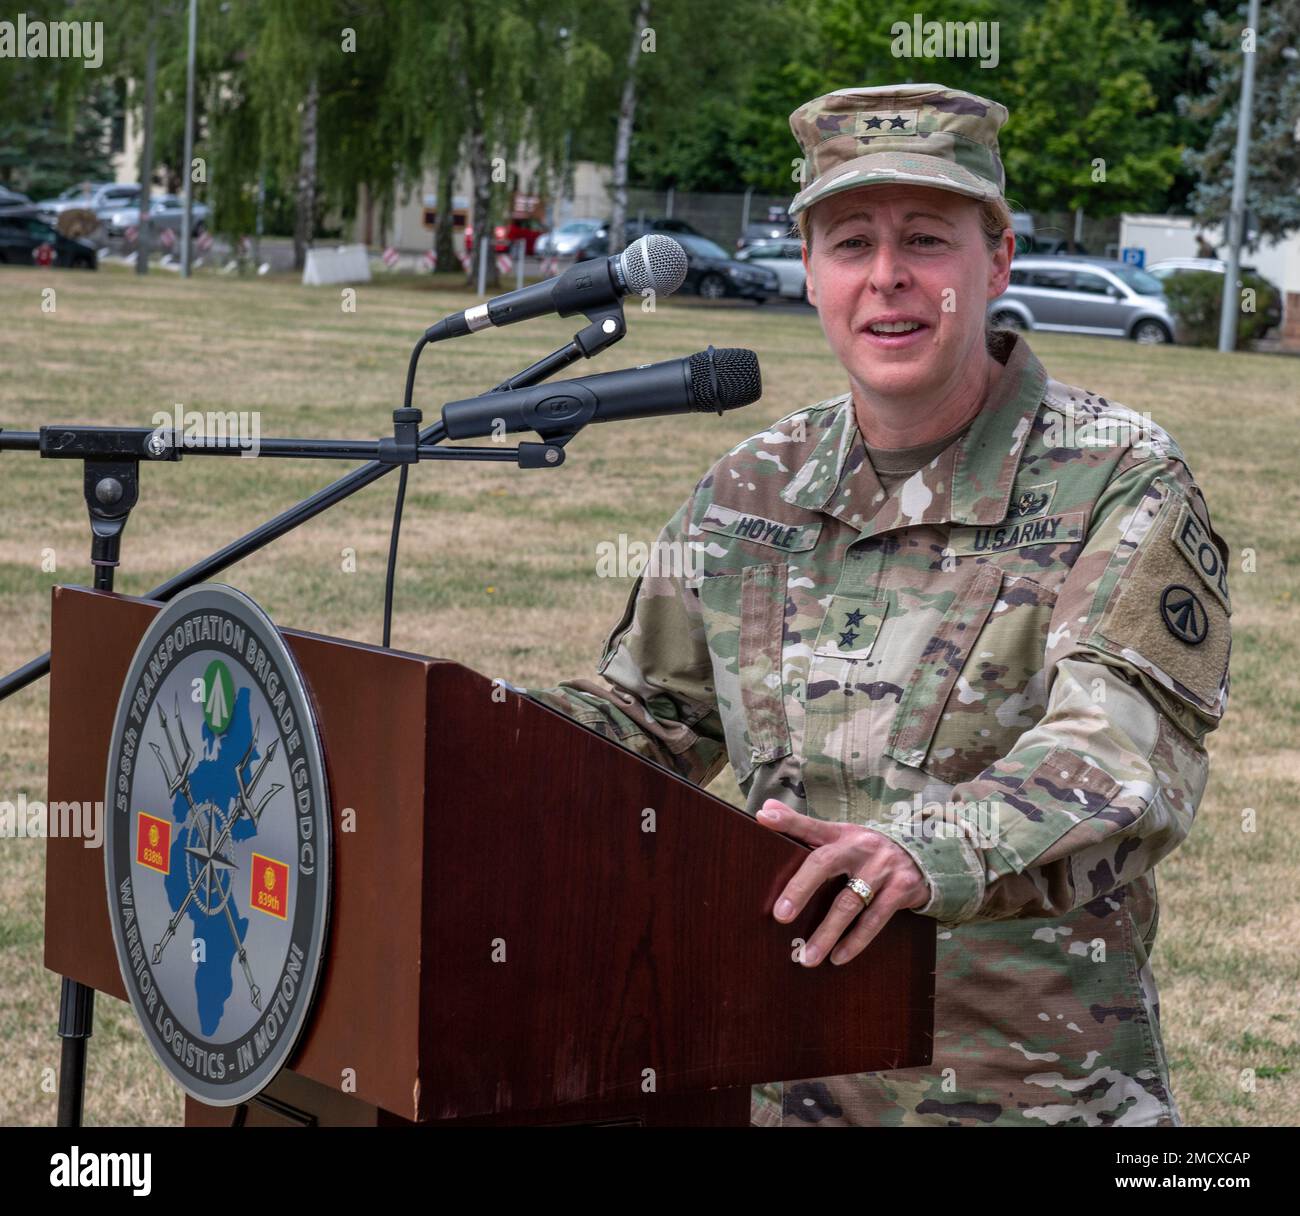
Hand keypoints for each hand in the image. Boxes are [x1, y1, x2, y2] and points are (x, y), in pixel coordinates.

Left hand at [756, 799, 929, 966]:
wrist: (923, 856)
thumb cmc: (867, 851)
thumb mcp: (841, 835)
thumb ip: (803, 827)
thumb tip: (766, 810)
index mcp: (842, 833)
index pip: (810, 825)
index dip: (787, 821)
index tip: (763, 819)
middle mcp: (860, 847)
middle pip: (824, 864)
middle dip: (800, 890)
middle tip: (780, 915)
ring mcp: (882, 868)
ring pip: (848, 903)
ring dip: (827, 933)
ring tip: (807, 957)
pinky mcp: (901, 889)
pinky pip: (874, 920)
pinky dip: (855, 941)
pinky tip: (838, 957)